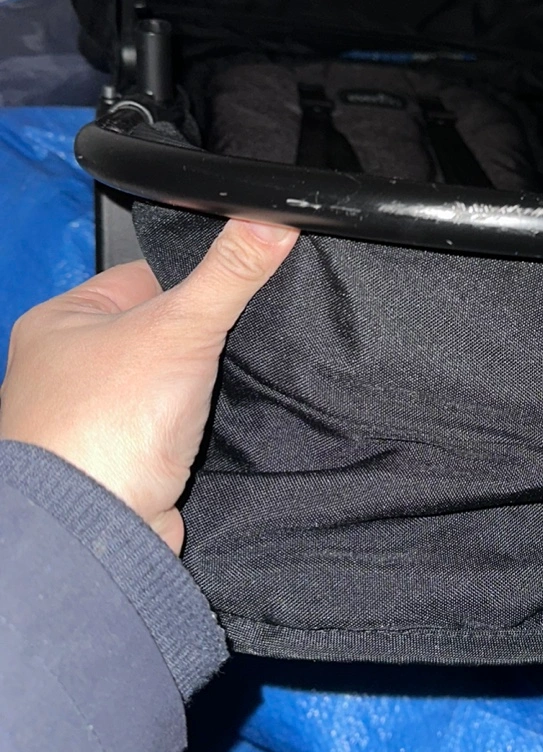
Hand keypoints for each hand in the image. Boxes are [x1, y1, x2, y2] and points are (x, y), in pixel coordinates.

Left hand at [0, 219, 297, 553]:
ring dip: (206, 388)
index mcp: (61, 321)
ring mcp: (98, 420)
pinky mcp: (129, 463)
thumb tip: (271, 219)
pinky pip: (178, 430)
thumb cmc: (99, 428)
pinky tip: (225, 423)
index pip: (142, 275)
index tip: (238, 279)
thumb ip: (229, 273)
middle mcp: (70, 371)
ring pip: (173, 383)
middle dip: (205, 339)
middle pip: (161, 332)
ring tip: (235, 382)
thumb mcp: (179, 326)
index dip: (194, 277)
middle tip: (244, 335)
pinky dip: (204, 429)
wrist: (96, 532)